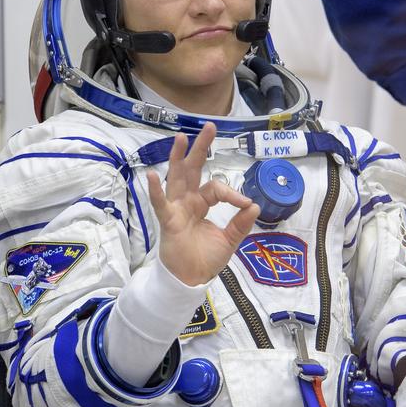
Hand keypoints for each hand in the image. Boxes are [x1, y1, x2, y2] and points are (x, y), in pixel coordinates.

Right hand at [147, 122, 260, 285]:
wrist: (192, 280)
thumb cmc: (205, 259)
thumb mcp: (229, 240)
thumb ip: (240, 223)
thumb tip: (254, 204)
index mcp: (200, 204)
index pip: (215, 188)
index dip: (231, 192)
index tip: (245, 203)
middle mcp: (187, 202)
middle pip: (193, 170)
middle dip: (200, 148)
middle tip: (209, 126)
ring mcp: (176, 209)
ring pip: (176, 179)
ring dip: (178, 158)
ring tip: (180, 138)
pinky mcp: (168, 221)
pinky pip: (160, 204)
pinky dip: (155, 191)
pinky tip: (151, 176)